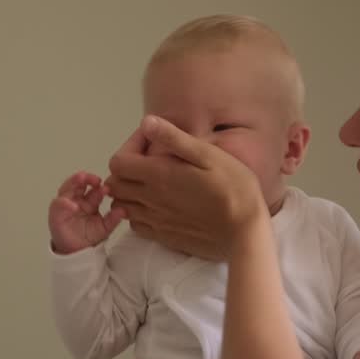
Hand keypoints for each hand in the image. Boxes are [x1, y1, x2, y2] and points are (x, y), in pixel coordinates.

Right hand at [49, 171, 125, 254]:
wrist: (78, 253)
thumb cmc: (89, 237)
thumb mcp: (105, 228)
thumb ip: (113, 219)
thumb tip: (123, 210)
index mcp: (89, 201)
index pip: (93, 188)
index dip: (99, 185)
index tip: (107, 187)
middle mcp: (77, 200)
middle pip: (78, 183)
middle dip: (85, 177)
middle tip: (95, 179)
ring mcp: (66, 205)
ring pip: (66, 188)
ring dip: (73, 182)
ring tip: (81, 179)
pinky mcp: (56, 213)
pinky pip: (58, 204)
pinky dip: (65, 203)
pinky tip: (74, 206)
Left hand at [106, 115, 265, 260]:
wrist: (244, 232)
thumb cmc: (233, 188)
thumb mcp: (208, 155)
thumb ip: (174, 138)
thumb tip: (146, 122)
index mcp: (158, 175)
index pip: (118, 161)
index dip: (130, 147)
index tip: (151, 142)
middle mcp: (150, 199)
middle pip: (115, 184)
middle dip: (126, 168)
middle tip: (149, 160)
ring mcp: (155, 220)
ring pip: (122, 205)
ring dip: (129, 191)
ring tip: (152, 182)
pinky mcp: (164, 236)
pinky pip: (135, 224)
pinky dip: (138, 213)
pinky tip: (157, 205)